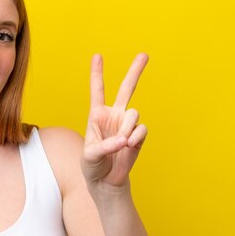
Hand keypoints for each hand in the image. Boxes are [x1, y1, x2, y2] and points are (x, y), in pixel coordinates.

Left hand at [82, 53, 148, 188]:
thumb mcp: (90, 155)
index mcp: (97, 115)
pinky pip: (141, 129)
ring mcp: (127, 125)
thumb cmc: (92, 165)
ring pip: (134, 113)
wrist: (106, 181)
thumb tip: (124, 140)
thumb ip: (105, 146)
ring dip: (126, 128)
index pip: (98, 91)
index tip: (97, 55)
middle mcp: (114, 116)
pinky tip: (128, 145)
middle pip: (127, 89)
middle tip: (144, 54)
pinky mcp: (138, 136)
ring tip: (120, 143)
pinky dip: (135, 137)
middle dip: (135, 71)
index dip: (97, 73)